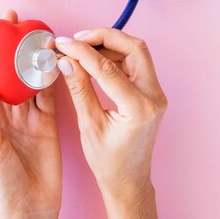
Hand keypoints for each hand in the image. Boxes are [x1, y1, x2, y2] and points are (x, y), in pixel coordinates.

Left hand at [0, 9, 61, 218]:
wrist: (31, 209)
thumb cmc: (1, 182)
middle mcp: (7, 112)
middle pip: (10, 73)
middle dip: (13, 48)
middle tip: (18, 24)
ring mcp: (28, 117)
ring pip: (30, 80)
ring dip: (34, 60)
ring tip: (39, 37)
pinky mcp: (48, 123)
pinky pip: (49, 95)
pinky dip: (51, 78)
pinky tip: (55, 61)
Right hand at [55, 27, 167, 218]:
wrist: (128, 181)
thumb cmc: (109, 162)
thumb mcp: (89, 125)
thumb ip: (79, 88)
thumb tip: (66, 60)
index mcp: (139, 108)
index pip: (108, 68)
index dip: (82, 51)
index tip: (63, 44)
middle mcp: (154, 97)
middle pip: (134, 48)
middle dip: (104, 37)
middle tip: (78, 38)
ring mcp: (156, 93)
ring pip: (136, 51)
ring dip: (109, 44)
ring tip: (82, 47)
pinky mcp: (151, 92)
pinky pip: (135, 63)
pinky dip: (115, 55)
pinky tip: (94, 58)